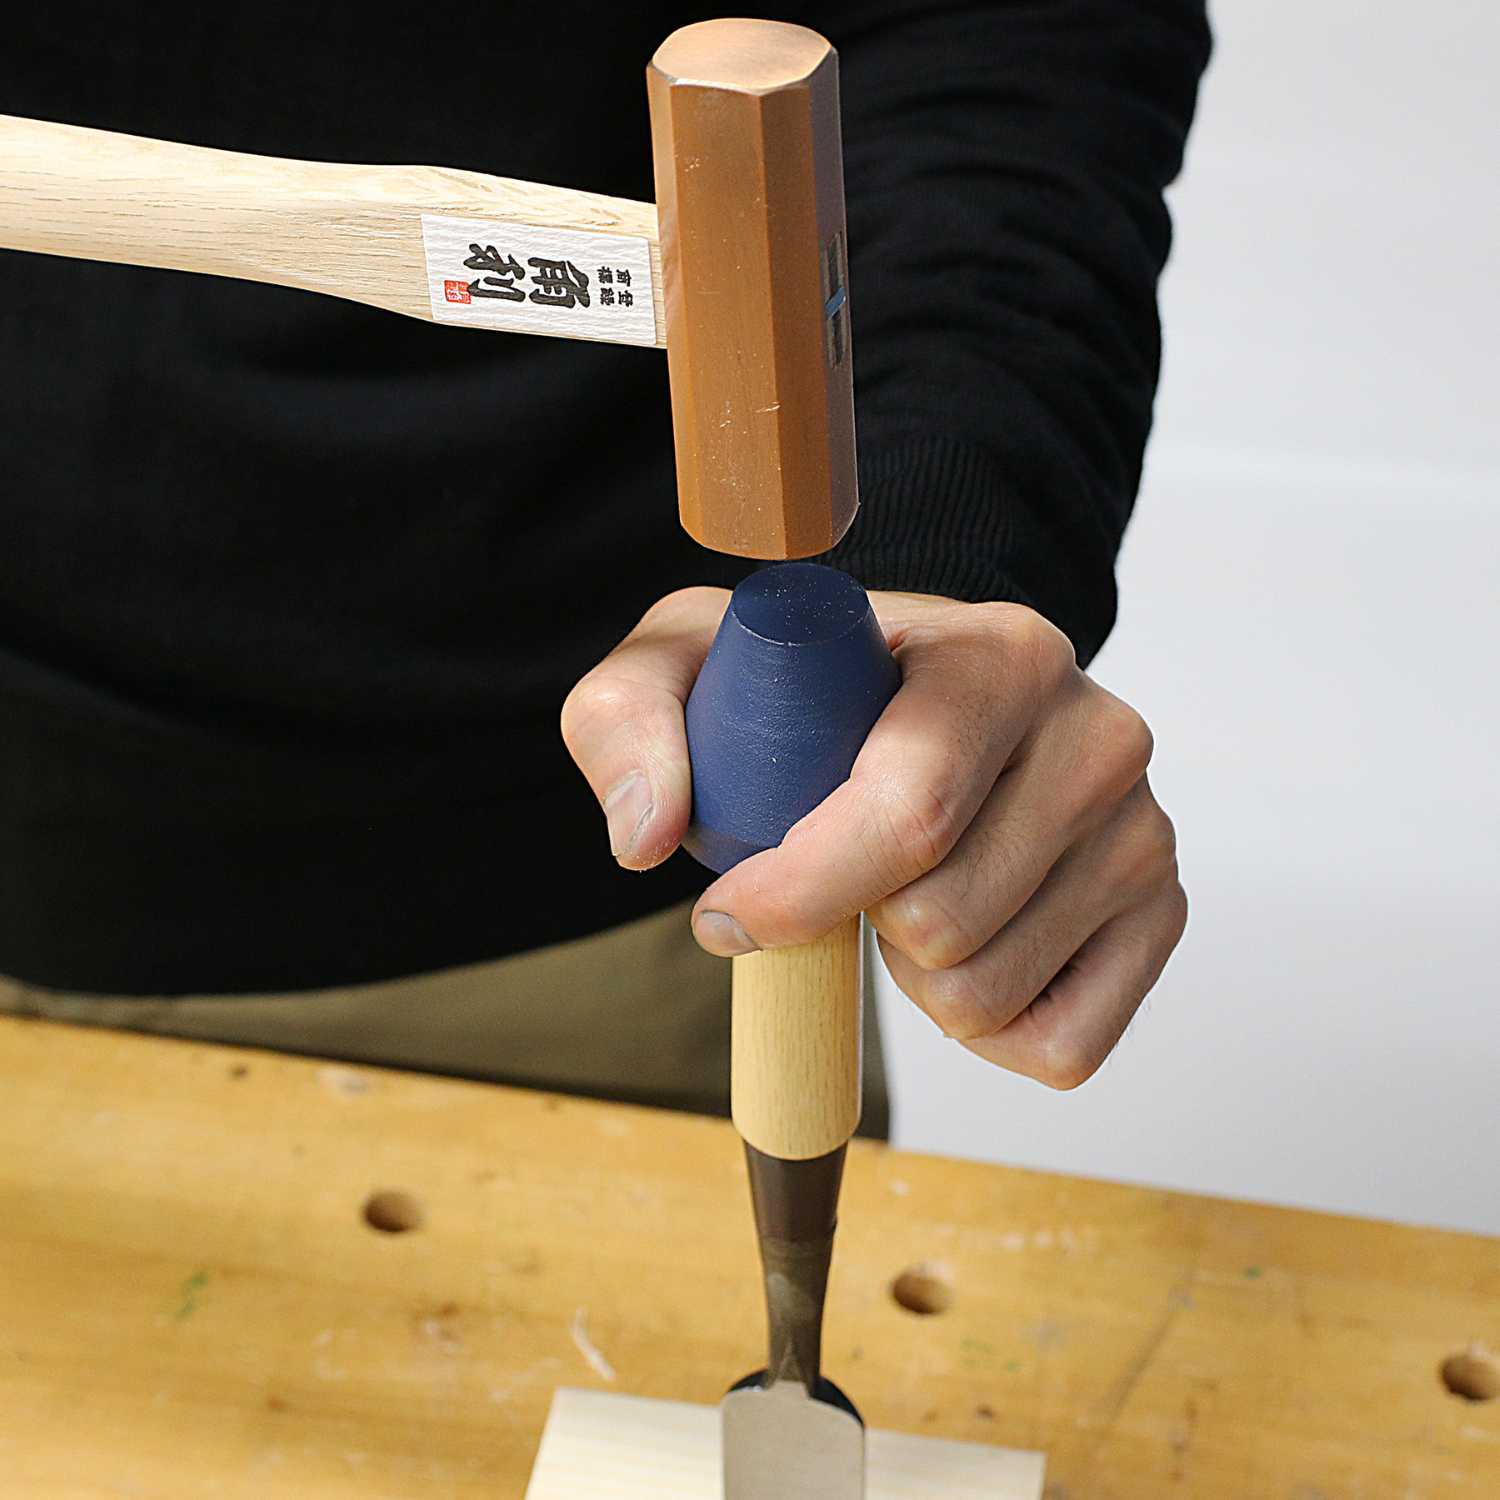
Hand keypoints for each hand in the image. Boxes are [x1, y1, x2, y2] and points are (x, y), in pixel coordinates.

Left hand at [562, 587, 1185, 1088]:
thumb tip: (646, 835)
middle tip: (848, 869)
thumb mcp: (689, 664)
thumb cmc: (806, 692)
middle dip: (855, 925)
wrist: (919, 697)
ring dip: (914, 974)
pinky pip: (1060, 1045)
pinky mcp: (1160, 912)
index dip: (801, 892)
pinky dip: (985, 1028)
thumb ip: (628, 720)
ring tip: (909, 893)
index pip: (911, 814)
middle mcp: (1099, 734)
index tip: (725, 917)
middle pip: (942, 923)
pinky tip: (966, 944)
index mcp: (999, 656)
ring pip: (988, 996)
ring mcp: (1142, 829)